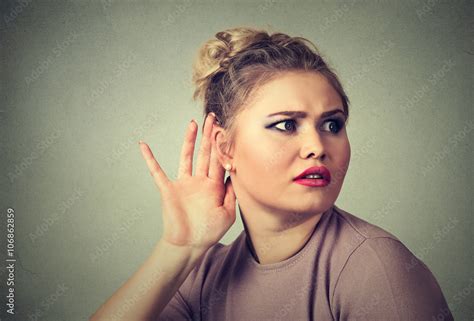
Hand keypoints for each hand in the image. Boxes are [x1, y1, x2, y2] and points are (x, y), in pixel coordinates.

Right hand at [139, 113, 236, 251]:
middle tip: (213, 118)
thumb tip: (236, 173)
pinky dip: (149, 159)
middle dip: (209, 136)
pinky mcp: (168, 189)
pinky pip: (157, 171)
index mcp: (214, 186)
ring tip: (192, 124)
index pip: (219, 160)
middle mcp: (199, 181)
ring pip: (186, 157)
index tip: (227, 129)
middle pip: (205, 153)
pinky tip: (143, 145)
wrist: (189, 245)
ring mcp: (183, 183)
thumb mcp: (228, 213)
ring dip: (189, 140)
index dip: (223, 145)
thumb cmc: (209, 232)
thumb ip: (233, 194)